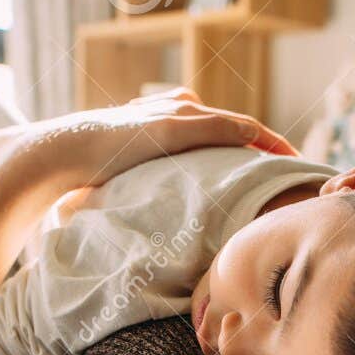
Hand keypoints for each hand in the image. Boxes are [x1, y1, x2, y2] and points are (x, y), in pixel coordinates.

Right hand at [0, 89, 296, 189]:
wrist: (59, 152)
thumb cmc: (79, 175)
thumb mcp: (114, 186)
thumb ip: (131, 198)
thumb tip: (121, 243)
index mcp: (162, 125)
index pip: (213, 133)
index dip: (240, 150)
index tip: (261, 171)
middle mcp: (173, 111)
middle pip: (232, 127)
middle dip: (263, 145)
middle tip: (291, 165)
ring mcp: (177, 114)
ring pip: (238, 126)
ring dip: (268, 142)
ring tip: (294, 161)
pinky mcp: (179, 123)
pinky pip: (231, 128)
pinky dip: (259, 139)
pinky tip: (280, 153)